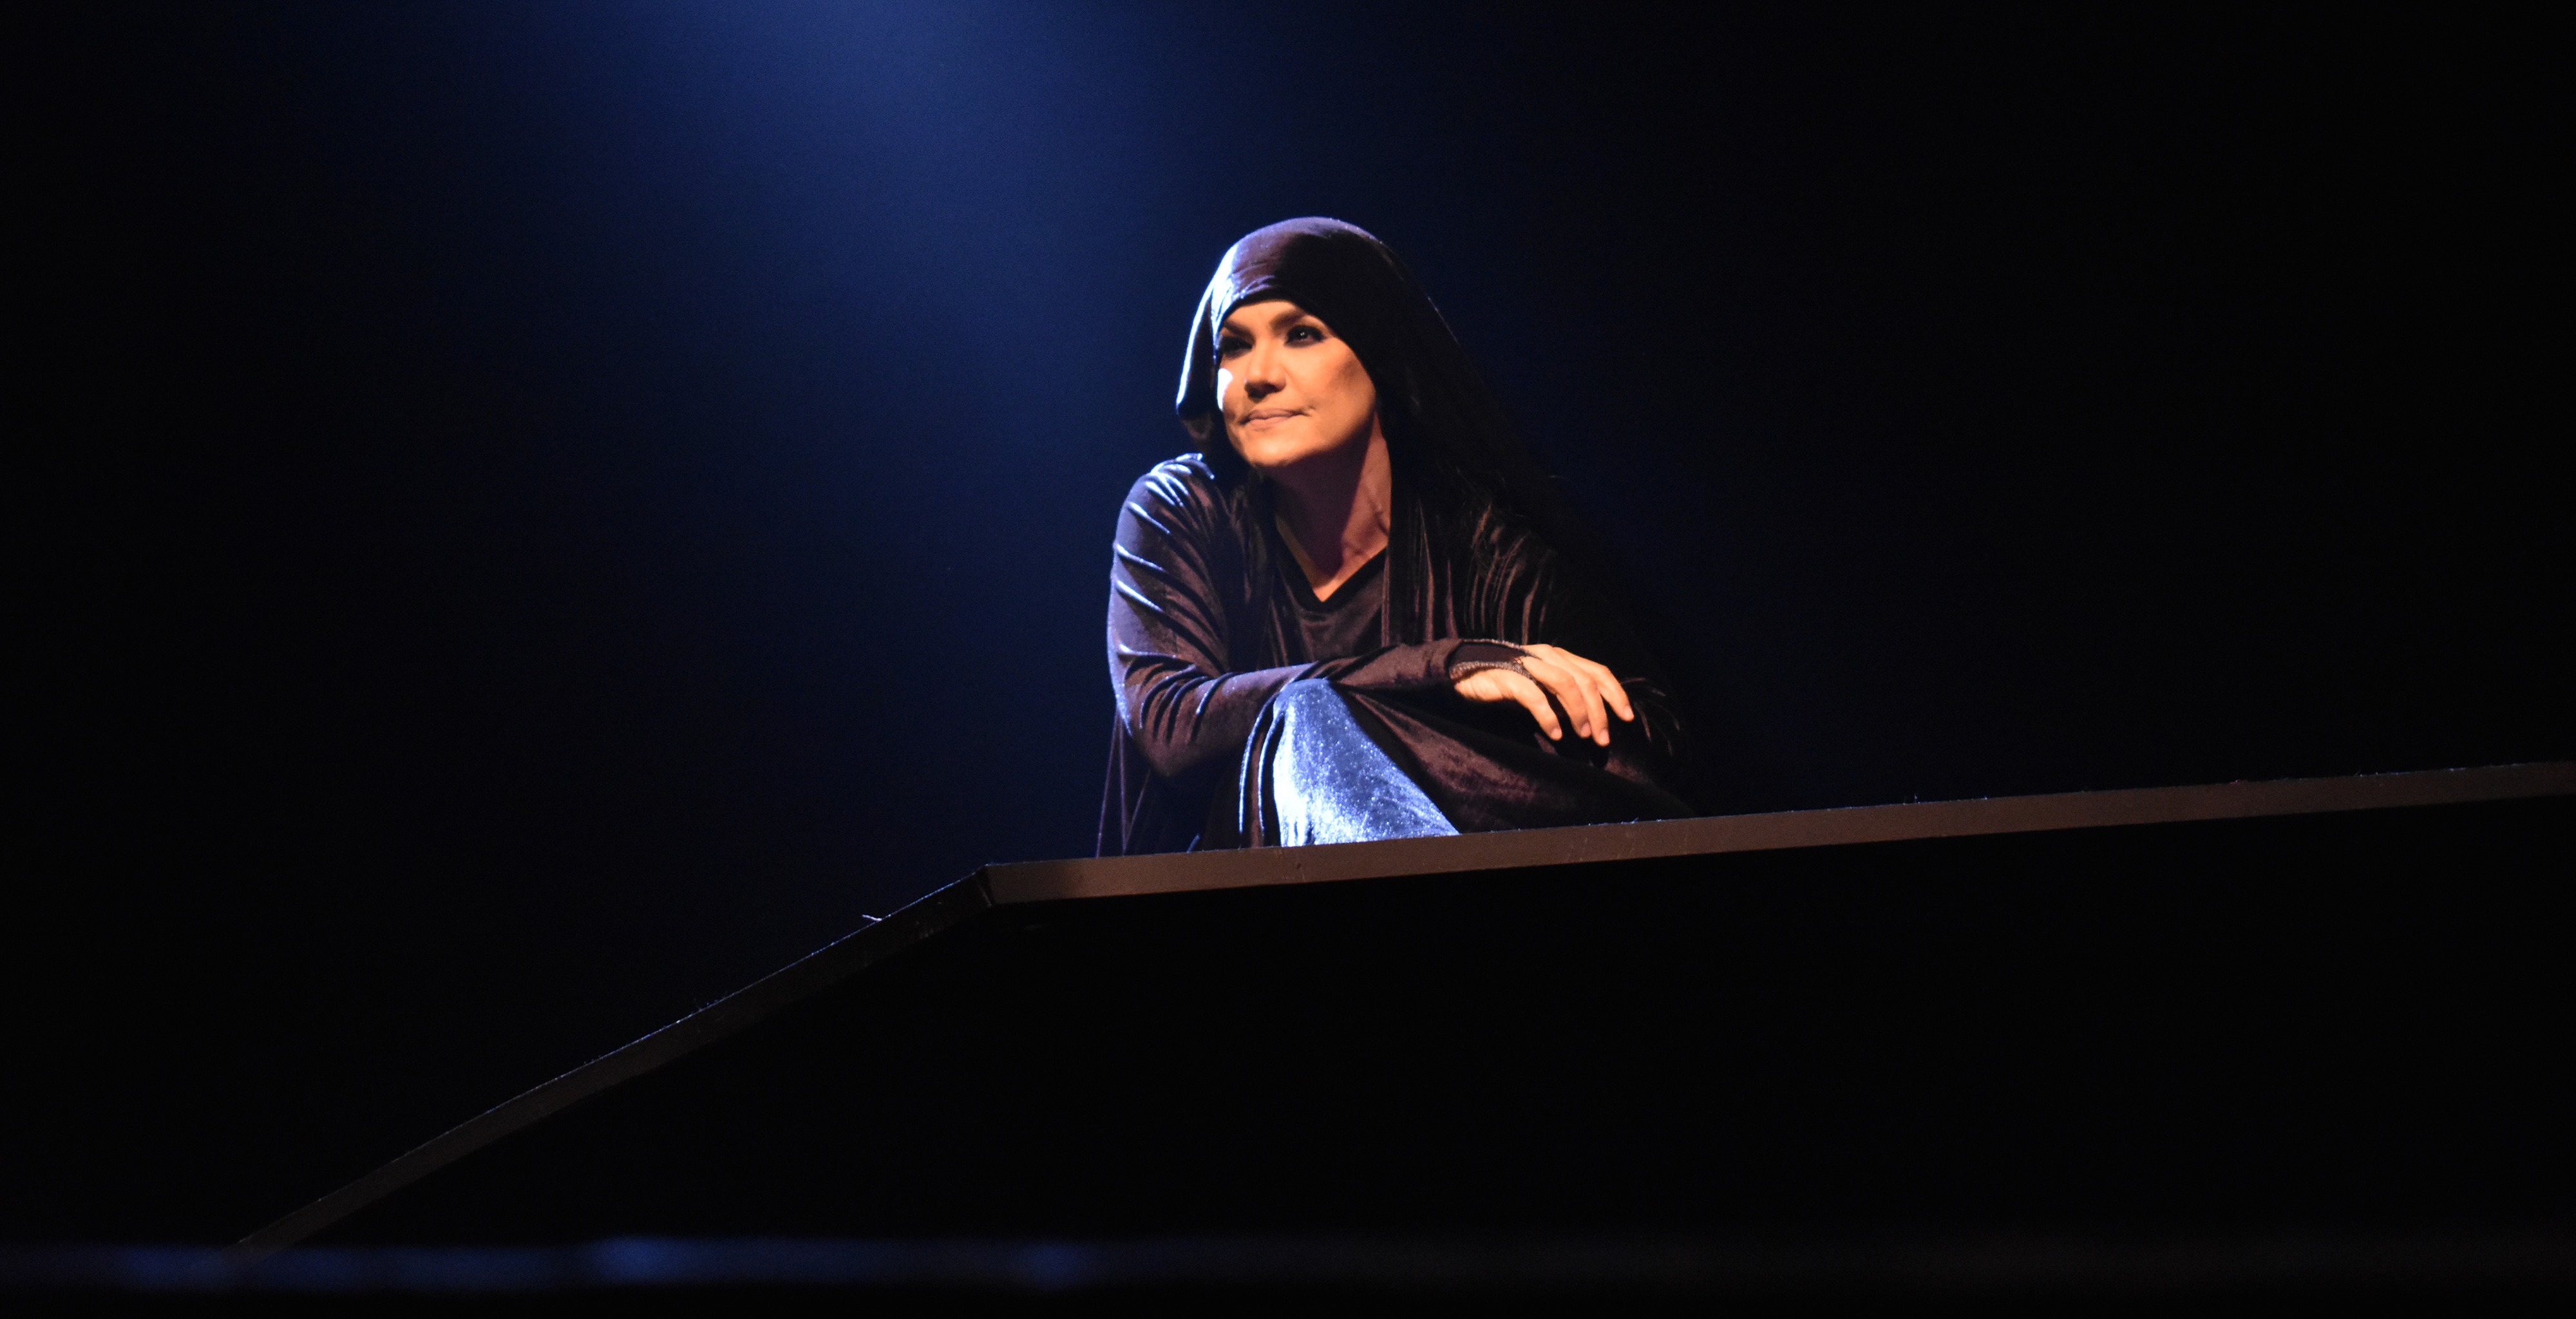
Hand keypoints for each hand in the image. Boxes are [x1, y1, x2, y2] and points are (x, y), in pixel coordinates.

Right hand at [1452, 643, 1635, 746]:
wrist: (1464, 674)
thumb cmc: (1507, 684)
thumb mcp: (1542, 687)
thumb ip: (1564, 694)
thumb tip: (1593, 718)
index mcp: (1560, 656)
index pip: (1597, 671)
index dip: (1616, 694)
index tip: (1627, 718)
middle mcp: (1548, 655)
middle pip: (1585, 681)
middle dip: (1599, 712)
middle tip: (1602, 739)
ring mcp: (1528, 663)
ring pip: (1566, 685)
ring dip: (1579, 712)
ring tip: (1582, 736)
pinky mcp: (1509, 677)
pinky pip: (1535, 696)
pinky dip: (1549, 716)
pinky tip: (1555, 734)